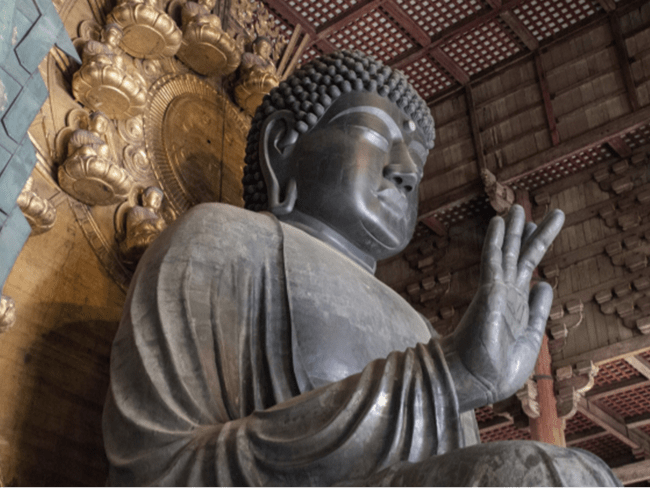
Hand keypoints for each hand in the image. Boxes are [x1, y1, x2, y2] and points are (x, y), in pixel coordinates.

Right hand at [443, 204, 564, 411]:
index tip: (538, 229)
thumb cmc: (500, 367)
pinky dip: (496, 240)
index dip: (534, 248)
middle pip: (520, 257)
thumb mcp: (532, 337)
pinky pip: (493, 260)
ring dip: (513, 230)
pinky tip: (499, 222)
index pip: (527, 270)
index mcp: (518, 305)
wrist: (479, 380)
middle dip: (528, 233)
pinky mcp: (489, 292)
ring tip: (517, 207)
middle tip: (530, 210)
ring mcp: (497, 291)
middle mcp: (507, 294)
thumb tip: (545, 283)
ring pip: (508, 253)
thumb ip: (539, 310)